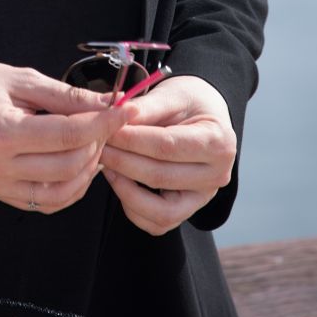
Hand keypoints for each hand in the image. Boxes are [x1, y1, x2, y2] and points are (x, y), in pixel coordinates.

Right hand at [0, 60, 128, 213]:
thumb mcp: (21, 80)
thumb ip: (65, 95)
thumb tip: (108, 103)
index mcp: (2, 132)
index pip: (67, 134)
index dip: (102, 123)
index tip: (125, 110)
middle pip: (69, 165)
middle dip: (98, 143)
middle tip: (107, 122)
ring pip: (63, 191)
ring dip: (88, 169)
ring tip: (95, 144)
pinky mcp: (2, 196)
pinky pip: (48, 203)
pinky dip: (72, 188)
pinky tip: (79, 165)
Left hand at [100, 75, 235, 235]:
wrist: (203, 115)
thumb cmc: (188, 101)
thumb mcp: (171, 94)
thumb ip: (145, 107)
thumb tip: (115, 117)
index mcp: (218, 141)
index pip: (167, 146)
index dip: (131, 140)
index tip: (105, 129)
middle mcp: (217, 175)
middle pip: (161, 177)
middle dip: (122, 161)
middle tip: (97, 144)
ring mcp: (203, 197)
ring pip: (160, 211)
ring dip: (125, 189)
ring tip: (106, 163)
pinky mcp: (188, 210)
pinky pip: (157, 222)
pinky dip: (133, 206)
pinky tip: (118, 179)